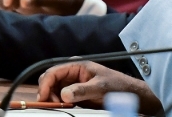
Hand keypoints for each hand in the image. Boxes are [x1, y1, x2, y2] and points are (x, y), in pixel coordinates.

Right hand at [37, 61, 161, 113]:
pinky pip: (59, 98)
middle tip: (51, 104)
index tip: (43, 97)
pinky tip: (64, 107)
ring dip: (51, 98)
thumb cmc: (117, 85)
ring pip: (52, 90)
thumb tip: (64, 94)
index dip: (45, 84)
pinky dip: (57, 103)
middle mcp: (71, 73)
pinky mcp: (74, 94)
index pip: (53, 72)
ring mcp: (72, 83)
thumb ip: (82, 90)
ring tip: (59, 106)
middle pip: (49, 80)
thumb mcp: (100, 87)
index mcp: (76, 65)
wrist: (128, 94)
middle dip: (47, 92)